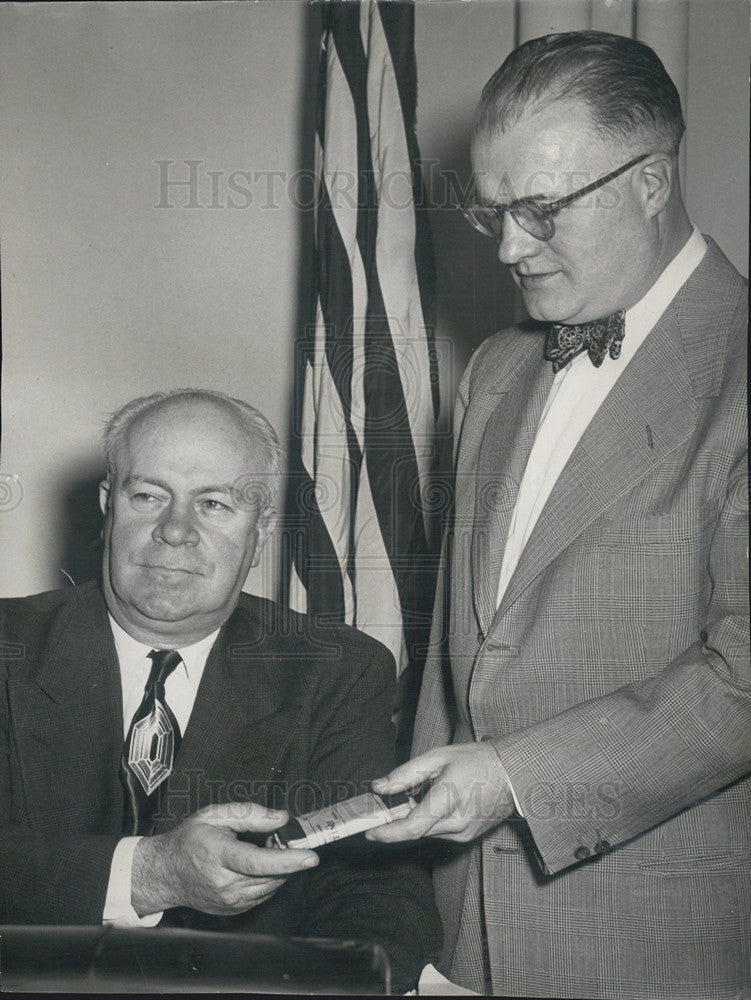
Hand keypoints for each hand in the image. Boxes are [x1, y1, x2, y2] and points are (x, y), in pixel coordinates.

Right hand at [131, 802, 318, 916]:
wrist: (165, 873)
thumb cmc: (189, 840)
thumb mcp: (214, 815)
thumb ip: (250, 814)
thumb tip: (281, 818)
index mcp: (219, 856)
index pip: (258, 862)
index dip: (287, 860)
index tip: (310, 856)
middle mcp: (225, 884)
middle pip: (271, 875)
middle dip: (285, 856)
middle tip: (275, 838)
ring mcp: (229, 901)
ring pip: (271, 887)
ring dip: (278, 869)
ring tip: (260, 850)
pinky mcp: (233, 910)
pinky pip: (263, 895)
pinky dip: (268, 880)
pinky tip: (253, 867)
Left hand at [366, 742, 514, 843]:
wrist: (513, 773)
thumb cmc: (476, 760)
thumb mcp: (438, 758)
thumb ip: (405, 774)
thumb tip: (379, 787)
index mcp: (448, 800)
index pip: (412, 828)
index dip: (387, 833)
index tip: (369, 832)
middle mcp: (457, 823)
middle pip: (416, 831)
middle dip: (397, 822)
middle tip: (385, 807)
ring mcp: (464, 833)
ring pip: (427, 832)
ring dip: (415, 820)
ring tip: (419, 795)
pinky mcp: (468, 836)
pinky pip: (440, 832)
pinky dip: (430, 821)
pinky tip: (435, 802)